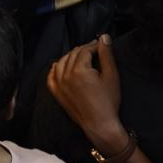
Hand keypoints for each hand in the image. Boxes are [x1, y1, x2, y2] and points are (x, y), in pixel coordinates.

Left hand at [47, 35, 125, 153]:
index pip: (85, 50)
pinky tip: (59, 65)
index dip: (94, 45)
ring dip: (70, 56)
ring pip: (61, 62)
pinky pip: (51, 76)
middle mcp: (65, 75)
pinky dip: (55, 68)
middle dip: (83, 49)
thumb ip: (106, 55)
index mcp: (79, 70)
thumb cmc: (108, 101)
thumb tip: (104, 37)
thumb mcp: (111, 76)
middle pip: (73, 54)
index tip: (101, 45)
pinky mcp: (57, 94)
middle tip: (94, 50)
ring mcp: (59, 85)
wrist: (100, 124)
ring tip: (81, 56)